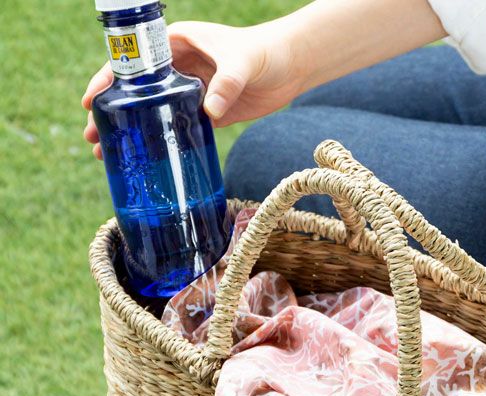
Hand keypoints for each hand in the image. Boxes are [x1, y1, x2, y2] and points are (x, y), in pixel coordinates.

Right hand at [82, 19, 303, 158]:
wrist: (291, 66)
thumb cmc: (265, 52)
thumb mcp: (242, 63)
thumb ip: (226, 83)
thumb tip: (210, 110)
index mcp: (176, 44)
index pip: (132, 61)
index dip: (108, 80)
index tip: (92, 101)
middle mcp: (177, 67)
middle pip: (135, 91)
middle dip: (113, 114)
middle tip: (93, 138)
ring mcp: (190, 91)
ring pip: (152, 112)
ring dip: (133, 132)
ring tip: (109, 155)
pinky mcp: (206, 112)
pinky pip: (177, 127)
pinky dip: (161, 142)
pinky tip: (148, 161)